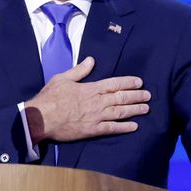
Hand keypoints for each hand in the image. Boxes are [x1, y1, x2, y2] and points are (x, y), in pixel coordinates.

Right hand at [24, 56, 150, 143]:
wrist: (41, 118)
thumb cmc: (50, 97)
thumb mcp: (63, 78)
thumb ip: (80, 70)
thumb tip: (92, 60)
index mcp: (90, 88)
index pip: (114, 84)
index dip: (128, 82)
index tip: (139, 82)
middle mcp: (97, 102)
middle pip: (121, 97)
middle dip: (136, 96)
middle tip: (148, 95)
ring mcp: (96, 116)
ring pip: (120, 112)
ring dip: (134, 110)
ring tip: (146, 108)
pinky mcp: (92, 130)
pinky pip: (112, 128)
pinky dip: (124, 127)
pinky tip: (134, 126)